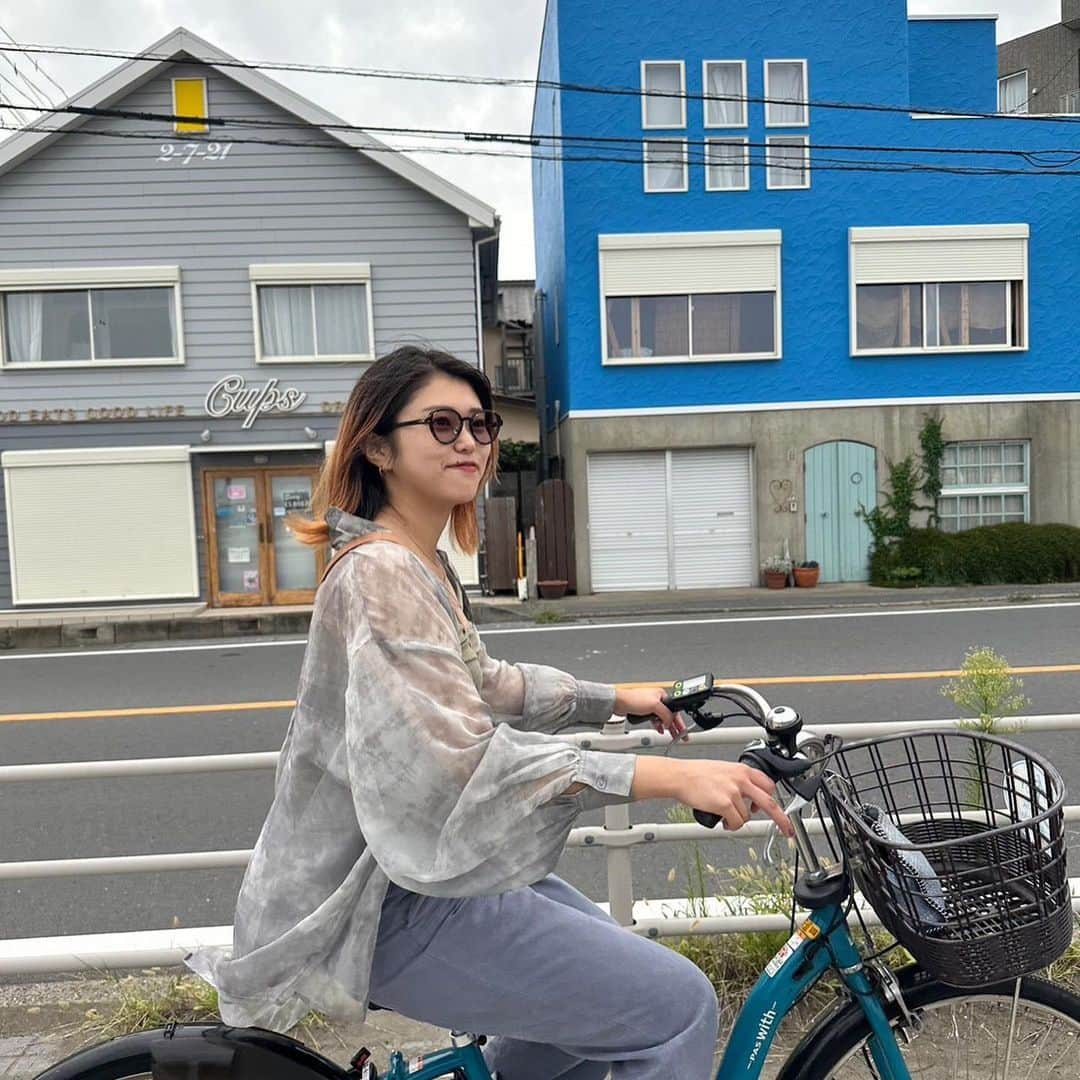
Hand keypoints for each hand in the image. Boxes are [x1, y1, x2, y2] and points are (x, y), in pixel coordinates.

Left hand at [613, 685, 688, 740]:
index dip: (678, 721)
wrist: (618, 703)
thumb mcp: (655, 706)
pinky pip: (654, 720)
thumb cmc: (633, 699)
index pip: (674, 710)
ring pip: (662, 718)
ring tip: (672, 735)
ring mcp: (650, 706)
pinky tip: (659, 730)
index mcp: (661, 694)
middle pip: (669, 715)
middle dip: (675, 726)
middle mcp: (656, 699)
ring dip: (666, 727)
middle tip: (681, 736)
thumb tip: (670, 721)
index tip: (683, 730)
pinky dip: (658, 725)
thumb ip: (666, 714)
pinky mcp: (643, 711)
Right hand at [675, 760, 792, 835]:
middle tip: (787, 829)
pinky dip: (731, 825)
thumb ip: (738, 780)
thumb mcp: (723, 770)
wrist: (680, 776)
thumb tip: (748, 797)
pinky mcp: (724, 804)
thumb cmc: (696, 773)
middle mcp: (741, 779)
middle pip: (769, 802)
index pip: (768, 784)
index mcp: (742, 770)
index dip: (773, 798)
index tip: (780, 809)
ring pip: (747, 816)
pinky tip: (723, 821)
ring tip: (726, 817)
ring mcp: (733, 792)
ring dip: (738, 820)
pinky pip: (736, 822)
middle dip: (781, 819)